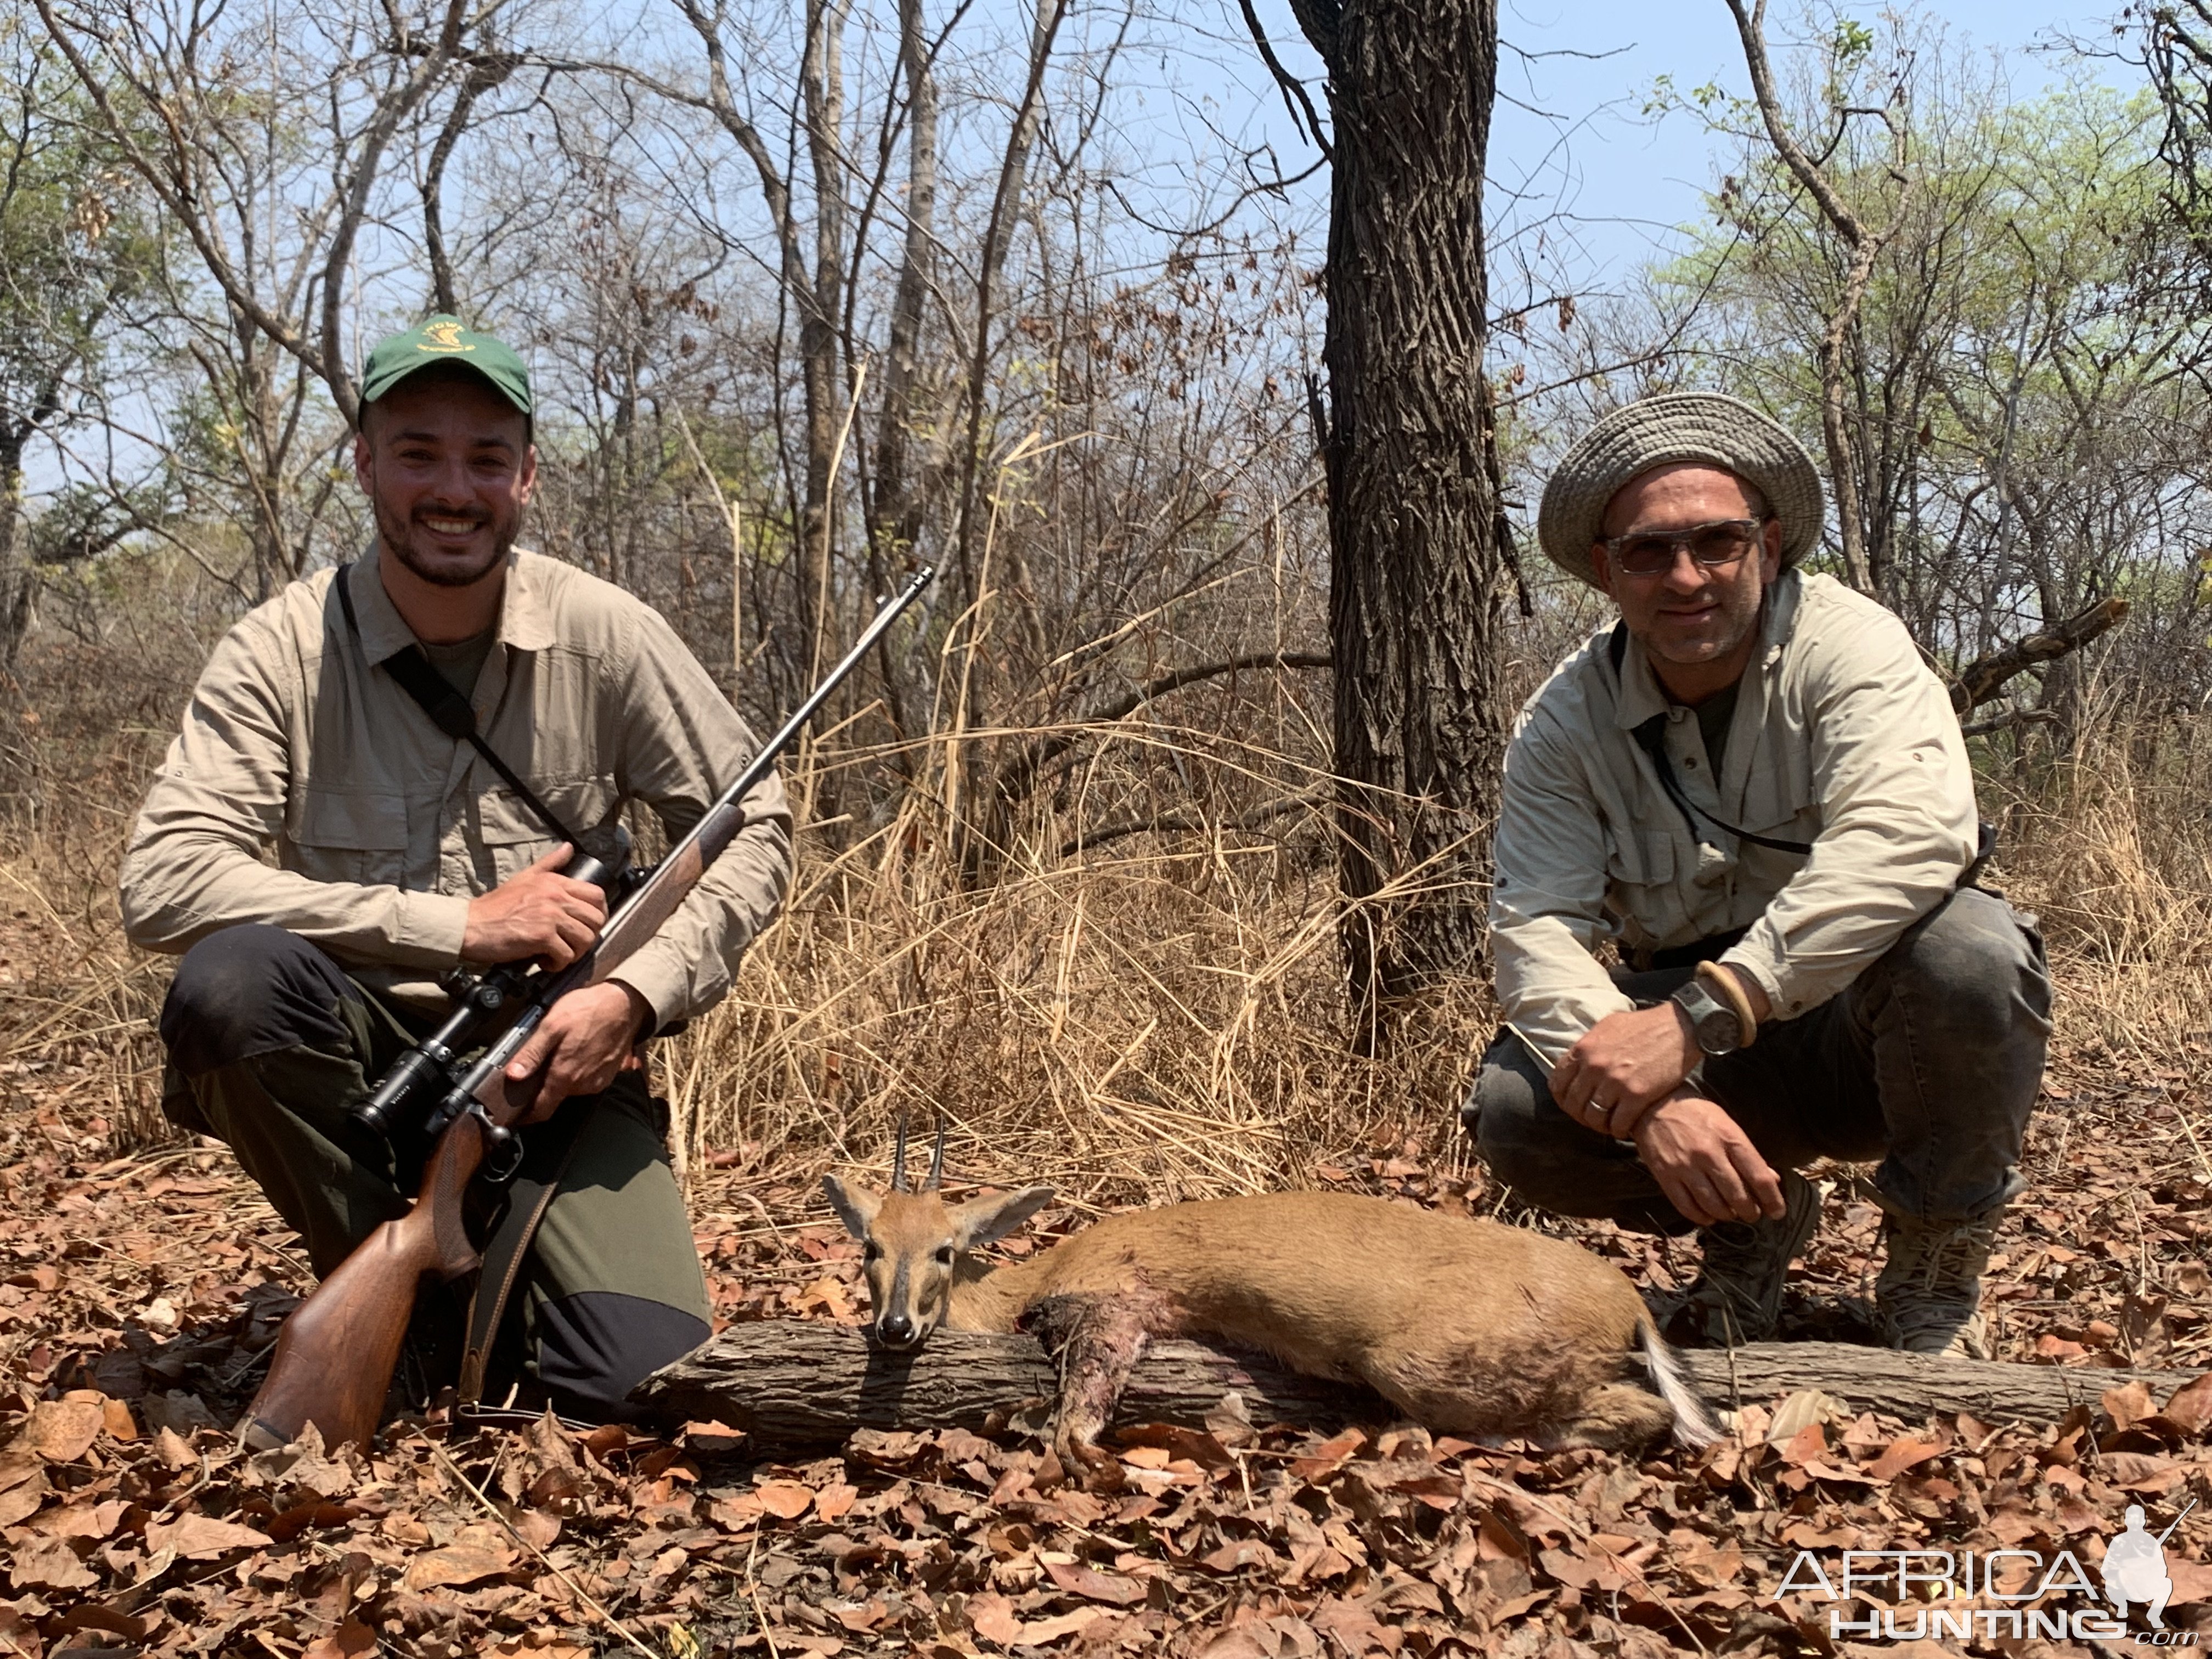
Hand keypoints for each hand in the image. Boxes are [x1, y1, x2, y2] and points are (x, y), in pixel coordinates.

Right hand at [462, 844, 606, 968]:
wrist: (470, 925)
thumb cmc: (495, 906)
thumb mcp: (525, 877)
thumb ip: (550, 863)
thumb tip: (568, 848)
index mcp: (555, 883)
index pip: (597, 895)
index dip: (598, 914)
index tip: (587, 925)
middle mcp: (556, 897)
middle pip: (596, 920)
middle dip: (588, 936)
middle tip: (571, 943)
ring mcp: (549, 916)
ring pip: (585, 939)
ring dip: (574, 952)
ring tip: (557, 954)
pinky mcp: (541, 937)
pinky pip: (566, 956)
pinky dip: (558, 964)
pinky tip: (544, 961)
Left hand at [503, 981, 651, 1124]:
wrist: (624, 1004)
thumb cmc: (589, 1010)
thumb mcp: (552, 1025)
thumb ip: (532, 1053)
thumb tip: (513, 1075)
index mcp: (565, 1076)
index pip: (542, 1110)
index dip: (527, 1116)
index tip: (517, 1115)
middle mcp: (582, 1084)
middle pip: (555, 1097)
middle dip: (544, 1086)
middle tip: (539, 1064)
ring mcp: (597, 1081)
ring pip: (571, 1088)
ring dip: (563, 1076)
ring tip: (561, 1052)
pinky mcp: (608, 1075)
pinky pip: (586, 1080)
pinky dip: (578, 1071)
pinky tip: (579, 1051)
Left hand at [1549, 1003, 1698, 1139]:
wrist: (1679, 1027)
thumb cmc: (1644, 1026)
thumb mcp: (1607, 1027)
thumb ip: (1589, 1046)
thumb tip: (1576, 1061)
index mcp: (1584, 1049)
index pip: (1558, 1083)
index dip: (1563, 1099)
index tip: (1572, 1105)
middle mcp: (1595, 1066)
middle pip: (1574, 1104)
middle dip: (1581, 1116)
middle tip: (1592, 1119)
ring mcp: (1615, 1081)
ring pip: (1594, 1117)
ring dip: (1600, 1125)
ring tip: (1608, 1125)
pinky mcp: (1637, 1095)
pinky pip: (1618, 1124)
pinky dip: (1619, 1130)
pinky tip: (1624, 1128)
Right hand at [1631, 1094, 1784, 1226]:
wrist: (1653, 1105)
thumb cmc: (1697, 1115)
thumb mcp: (1727, 1125)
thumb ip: (1748, 1154)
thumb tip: (1773, 1180)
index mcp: (1729, 1138)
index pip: (1758, 1176)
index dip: (1773, 1200)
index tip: (1777, 1212)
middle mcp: (1709, 1154)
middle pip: (1738, 1196)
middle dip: (1750, 1212)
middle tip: (1752, 1214)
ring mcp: (1685, 1166)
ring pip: (1713, 1206)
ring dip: (1727, 1215)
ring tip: (1730, 1213)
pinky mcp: (1666, 1176)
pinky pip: (1687, 1207)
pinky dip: (1702, 1217)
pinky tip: (1708, 1216)